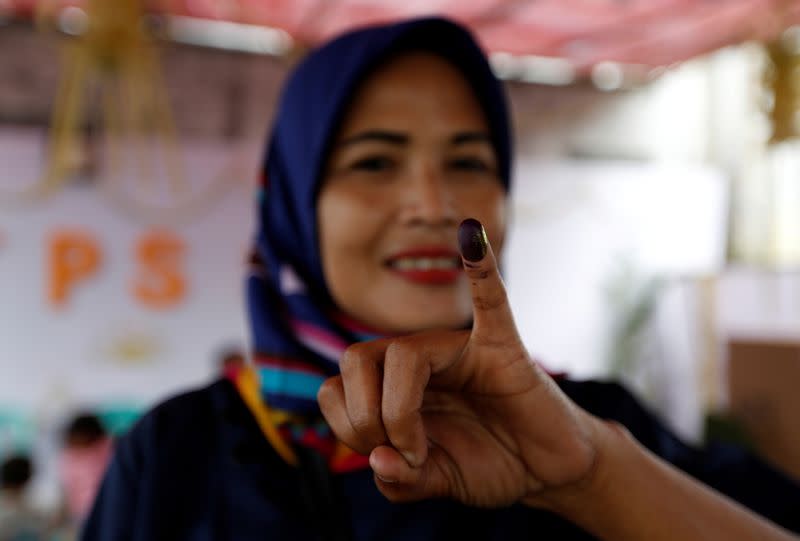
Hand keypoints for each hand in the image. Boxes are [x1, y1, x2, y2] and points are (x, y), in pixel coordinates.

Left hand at [318, 218, 599, 506]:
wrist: (546, 469)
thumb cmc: (489, 463)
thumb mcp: (435, 482)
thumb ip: (402, 482)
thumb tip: (377, 462)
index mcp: (394, 384)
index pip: (337, 384)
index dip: (348, 425)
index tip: (387, 460)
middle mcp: (419, 359)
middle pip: (356, 357)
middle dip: (365, 417)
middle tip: (400, 452)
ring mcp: (459, 348)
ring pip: (402, 353)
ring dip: (398, 412)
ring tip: (423, 450)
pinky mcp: (502, 347)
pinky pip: (491, 300)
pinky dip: (481, 267)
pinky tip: (472, 235)